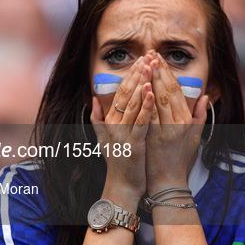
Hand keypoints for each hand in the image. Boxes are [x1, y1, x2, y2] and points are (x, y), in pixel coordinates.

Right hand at [90, 56, 154, 207]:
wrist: (121, 187)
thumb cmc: (117, 162)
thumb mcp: (103, 138)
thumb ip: (97, 118)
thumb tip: (93, 99)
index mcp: (109, 121)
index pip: (120, 93)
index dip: (130, 76)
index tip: (140, 61)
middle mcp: (113, 125)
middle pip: (126, 94)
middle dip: (137, 74)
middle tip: (147, 57)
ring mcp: (122, 134)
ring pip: (132, 104)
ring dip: (142, 84)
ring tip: (150, 67)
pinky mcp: (133, 143)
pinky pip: (140, 121)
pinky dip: (145, 105)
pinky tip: (151, 92)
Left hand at [145, 52, 208, 195]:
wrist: (168, 181)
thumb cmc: (181, 158)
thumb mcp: (195, 137)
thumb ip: (200, 115)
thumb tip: (204, 96)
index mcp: (186, 121)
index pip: (177, 92)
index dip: (168, 74)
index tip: (160, 60)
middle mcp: (177, 124)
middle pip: (166, 92)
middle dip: (158, 71)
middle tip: (150, 54)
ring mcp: (164, 131)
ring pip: (157, 101)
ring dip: (150, 80)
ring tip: (143, 64)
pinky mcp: (152, 138)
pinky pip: (148, 115)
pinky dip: (144, 100)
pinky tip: (138, 87)